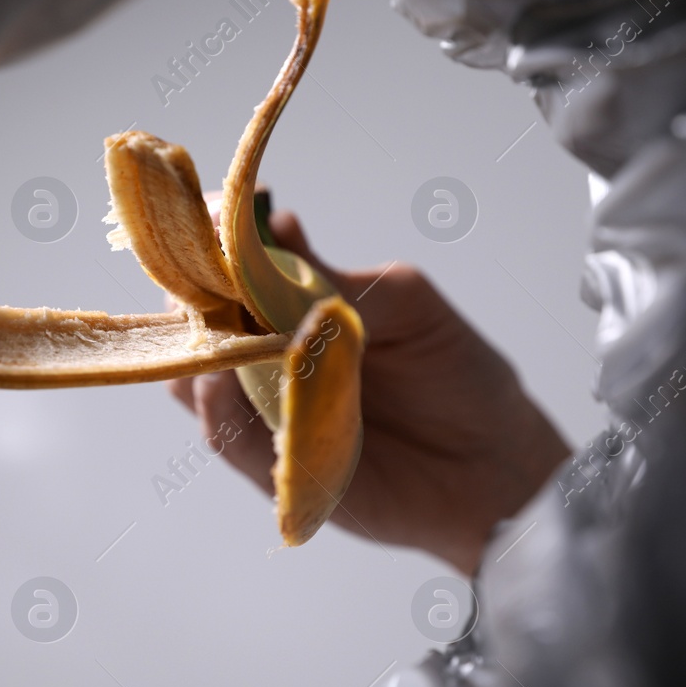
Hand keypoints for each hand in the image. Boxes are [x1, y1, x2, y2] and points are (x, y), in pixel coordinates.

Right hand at [168, 210, 570, 575]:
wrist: (495, 465)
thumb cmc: (456, 374)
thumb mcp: (406, 304)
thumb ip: (338, 279)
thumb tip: (280, 234)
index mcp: (296, 307)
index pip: (232, 270)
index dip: (212, 244)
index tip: (212, 217)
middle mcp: (271, 358)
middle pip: (199, 324)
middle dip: (190, 297)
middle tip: (201, 278)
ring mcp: (268, 414)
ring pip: (199, 381)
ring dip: (196, 354)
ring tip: (209, 333)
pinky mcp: (276, 469)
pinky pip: (229, 440)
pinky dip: (217, 412)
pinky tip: (218, 384)